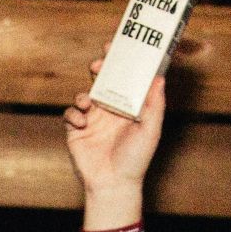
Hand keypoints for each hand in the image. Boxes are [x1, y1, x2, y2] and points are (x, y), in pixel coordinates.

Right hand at [64, 58, 165, 197]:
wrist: (113, 185)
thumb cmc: (136, 160)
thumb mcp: (150, 131)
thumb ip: (155, 105)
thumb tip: (160, 78)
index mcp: (127, 107)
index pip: (123, 78)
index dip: (119, 61)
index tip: (116, 46)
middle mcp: (109, 110)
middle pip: (101, 81)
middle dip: (98, 68)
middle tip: (98, 64)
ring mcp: (92, 120)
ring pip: (83, 95)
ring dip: (84, 94)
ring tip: (89, 103)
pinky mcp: (76, 131)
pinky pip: (70, 114)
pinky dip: (74, 114)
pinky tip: (83, 124)